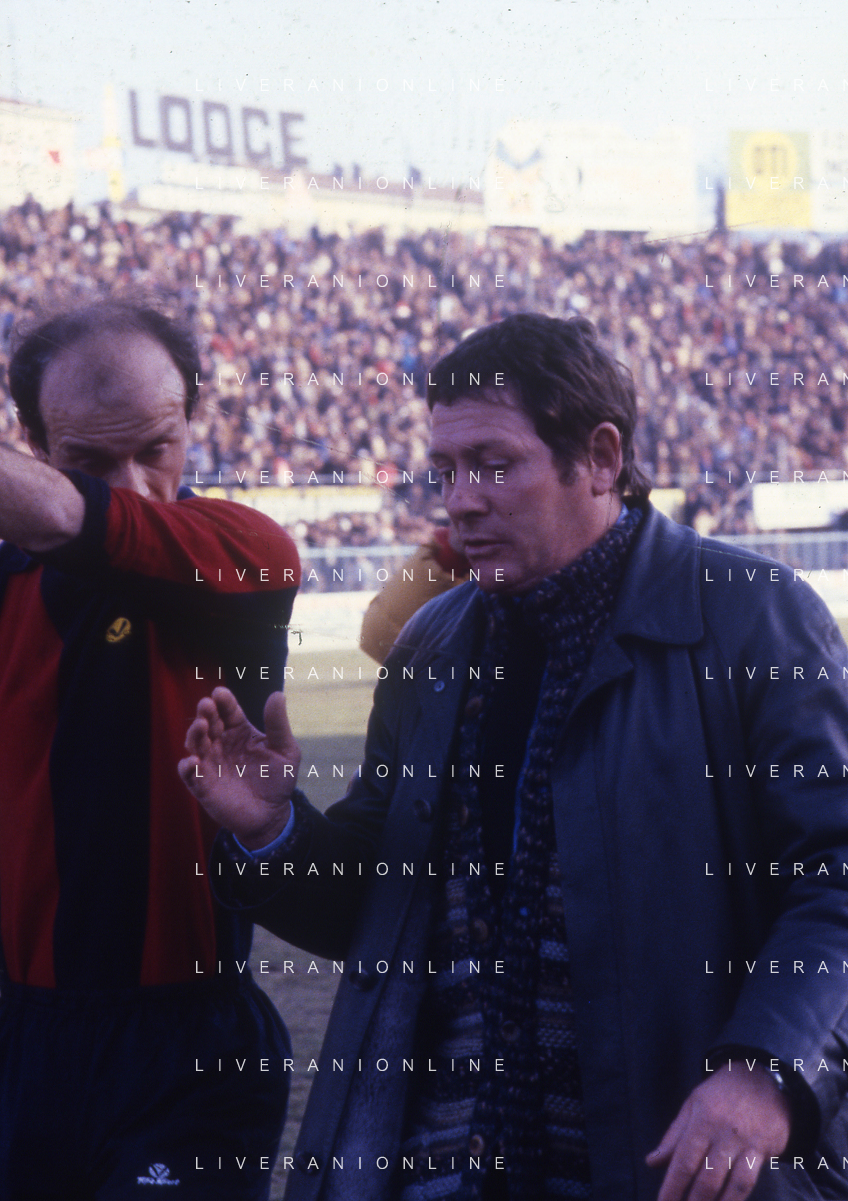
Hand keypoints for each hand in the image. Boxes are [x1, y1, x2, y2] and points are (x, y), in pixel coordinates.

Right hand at [178, 686, 299, 849]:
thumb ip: (278, 724)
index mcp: (240, 731)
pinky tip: (194, 761)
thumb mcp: (285, 751)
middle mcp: (221, 743)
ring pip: (195, 743)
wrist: (272, 815)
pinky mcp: (203, 785)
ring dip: (194, 733)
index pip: (228, 711)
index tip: (219, 693)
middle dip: (206, 712)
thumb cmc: (277, 780)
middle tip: (207, 705)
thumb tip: (278, 694)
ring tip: (202, 726)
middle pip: (209, 723)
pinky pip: (189, 773)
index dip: (223, 701)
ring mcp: (210, 763)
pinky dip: (187, 766)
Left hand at [646, 1062, 790, 1200]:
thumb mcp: (692, 1105)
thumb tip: (651, 1162)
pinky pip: (748, 1181)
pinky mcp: (762, 1150)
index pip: (683, 1159)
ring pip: (727, 1182)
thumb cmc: (721, 1093)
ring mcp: (744, 1142)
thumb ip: (673, 1136)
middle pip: (705, 1176)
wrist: (762, 1077)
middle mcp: (722, 1132)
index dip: (672, 1186)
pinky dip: (736, 1199)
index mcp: (701, 1119)